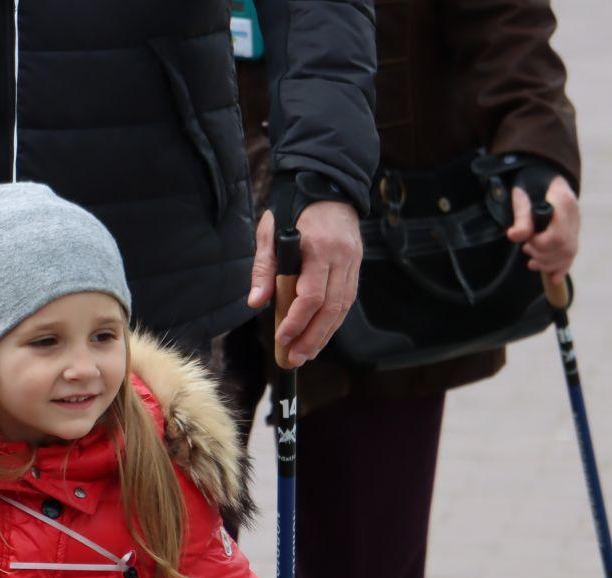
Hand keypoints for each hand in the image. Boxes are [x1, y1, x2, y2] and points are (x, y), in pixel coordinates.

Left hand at [246, 199, 363, 366]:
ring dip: (324, 335)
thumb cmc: (294, 207)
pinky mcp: (356, 266)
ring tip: (306, 354)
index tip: (283, 339)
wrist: (327, 185)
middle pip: (330, 309)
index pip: (311, 295)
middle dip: (312, 338)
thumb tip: (256, 301)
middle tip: (295, 358)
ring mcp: (352, 262)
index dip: (297, 321)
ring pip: (342, 308)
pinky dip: (333, 321)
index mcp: (318, 247)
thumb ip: (264, 267)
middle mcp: (341, 257)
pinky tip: (320, 335)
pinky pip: (347, 300)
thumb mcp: (270, 230)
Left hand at [507, 175, 579, 286]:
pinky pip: (572, 254)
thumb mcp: (521, 193)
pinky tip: (553, 277)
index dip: (540, 244)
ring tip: (531, 258)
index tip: (527, 241)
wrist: (542, 173)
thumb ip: (520, 216)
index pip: (557, 235)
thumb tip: (514, 237)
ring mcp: (575, 224)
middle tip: (526, 248)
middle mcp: (574, 214)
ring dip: (548, 262)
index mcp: (563, 201)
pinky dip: (562, 267)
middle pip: (564, 247)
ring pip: (569, 253)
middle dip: (542, 254)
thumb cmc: (529, 180)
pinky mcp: (573, 232)